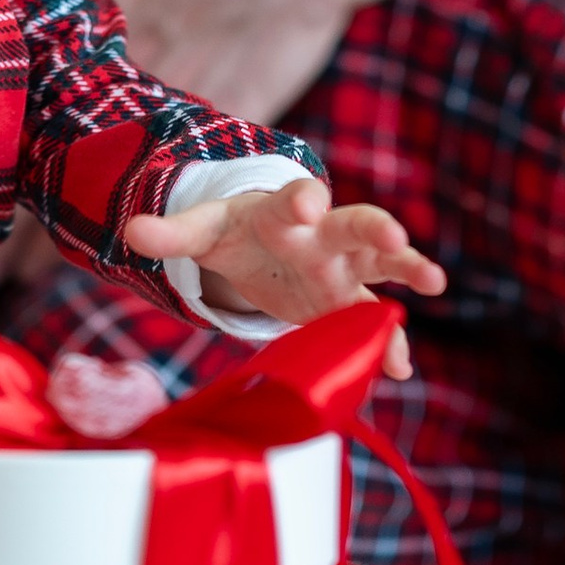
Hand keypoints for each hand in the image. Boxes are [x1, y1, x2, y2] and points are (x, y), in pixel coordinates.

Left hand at [125, 174, 445, 375]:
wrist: (268, 242)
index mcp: (283, 211)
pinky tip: (399, 367)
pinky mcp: (347, 301)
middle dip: (375, 230)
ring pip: (382, 267)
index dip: (300, 198)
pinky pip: (374, 319)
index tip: (306, 202)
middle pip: (354, 224)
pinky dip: (389, 341)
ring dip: (407, 272)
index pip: (294, 198)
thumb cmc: (238, 232)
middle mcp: (323, 235)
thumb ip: (172, 232)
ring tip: (434, 282)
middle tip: (395, 237)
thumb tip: (129, 230)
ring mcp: (342, 268)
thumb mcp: (204, 230)